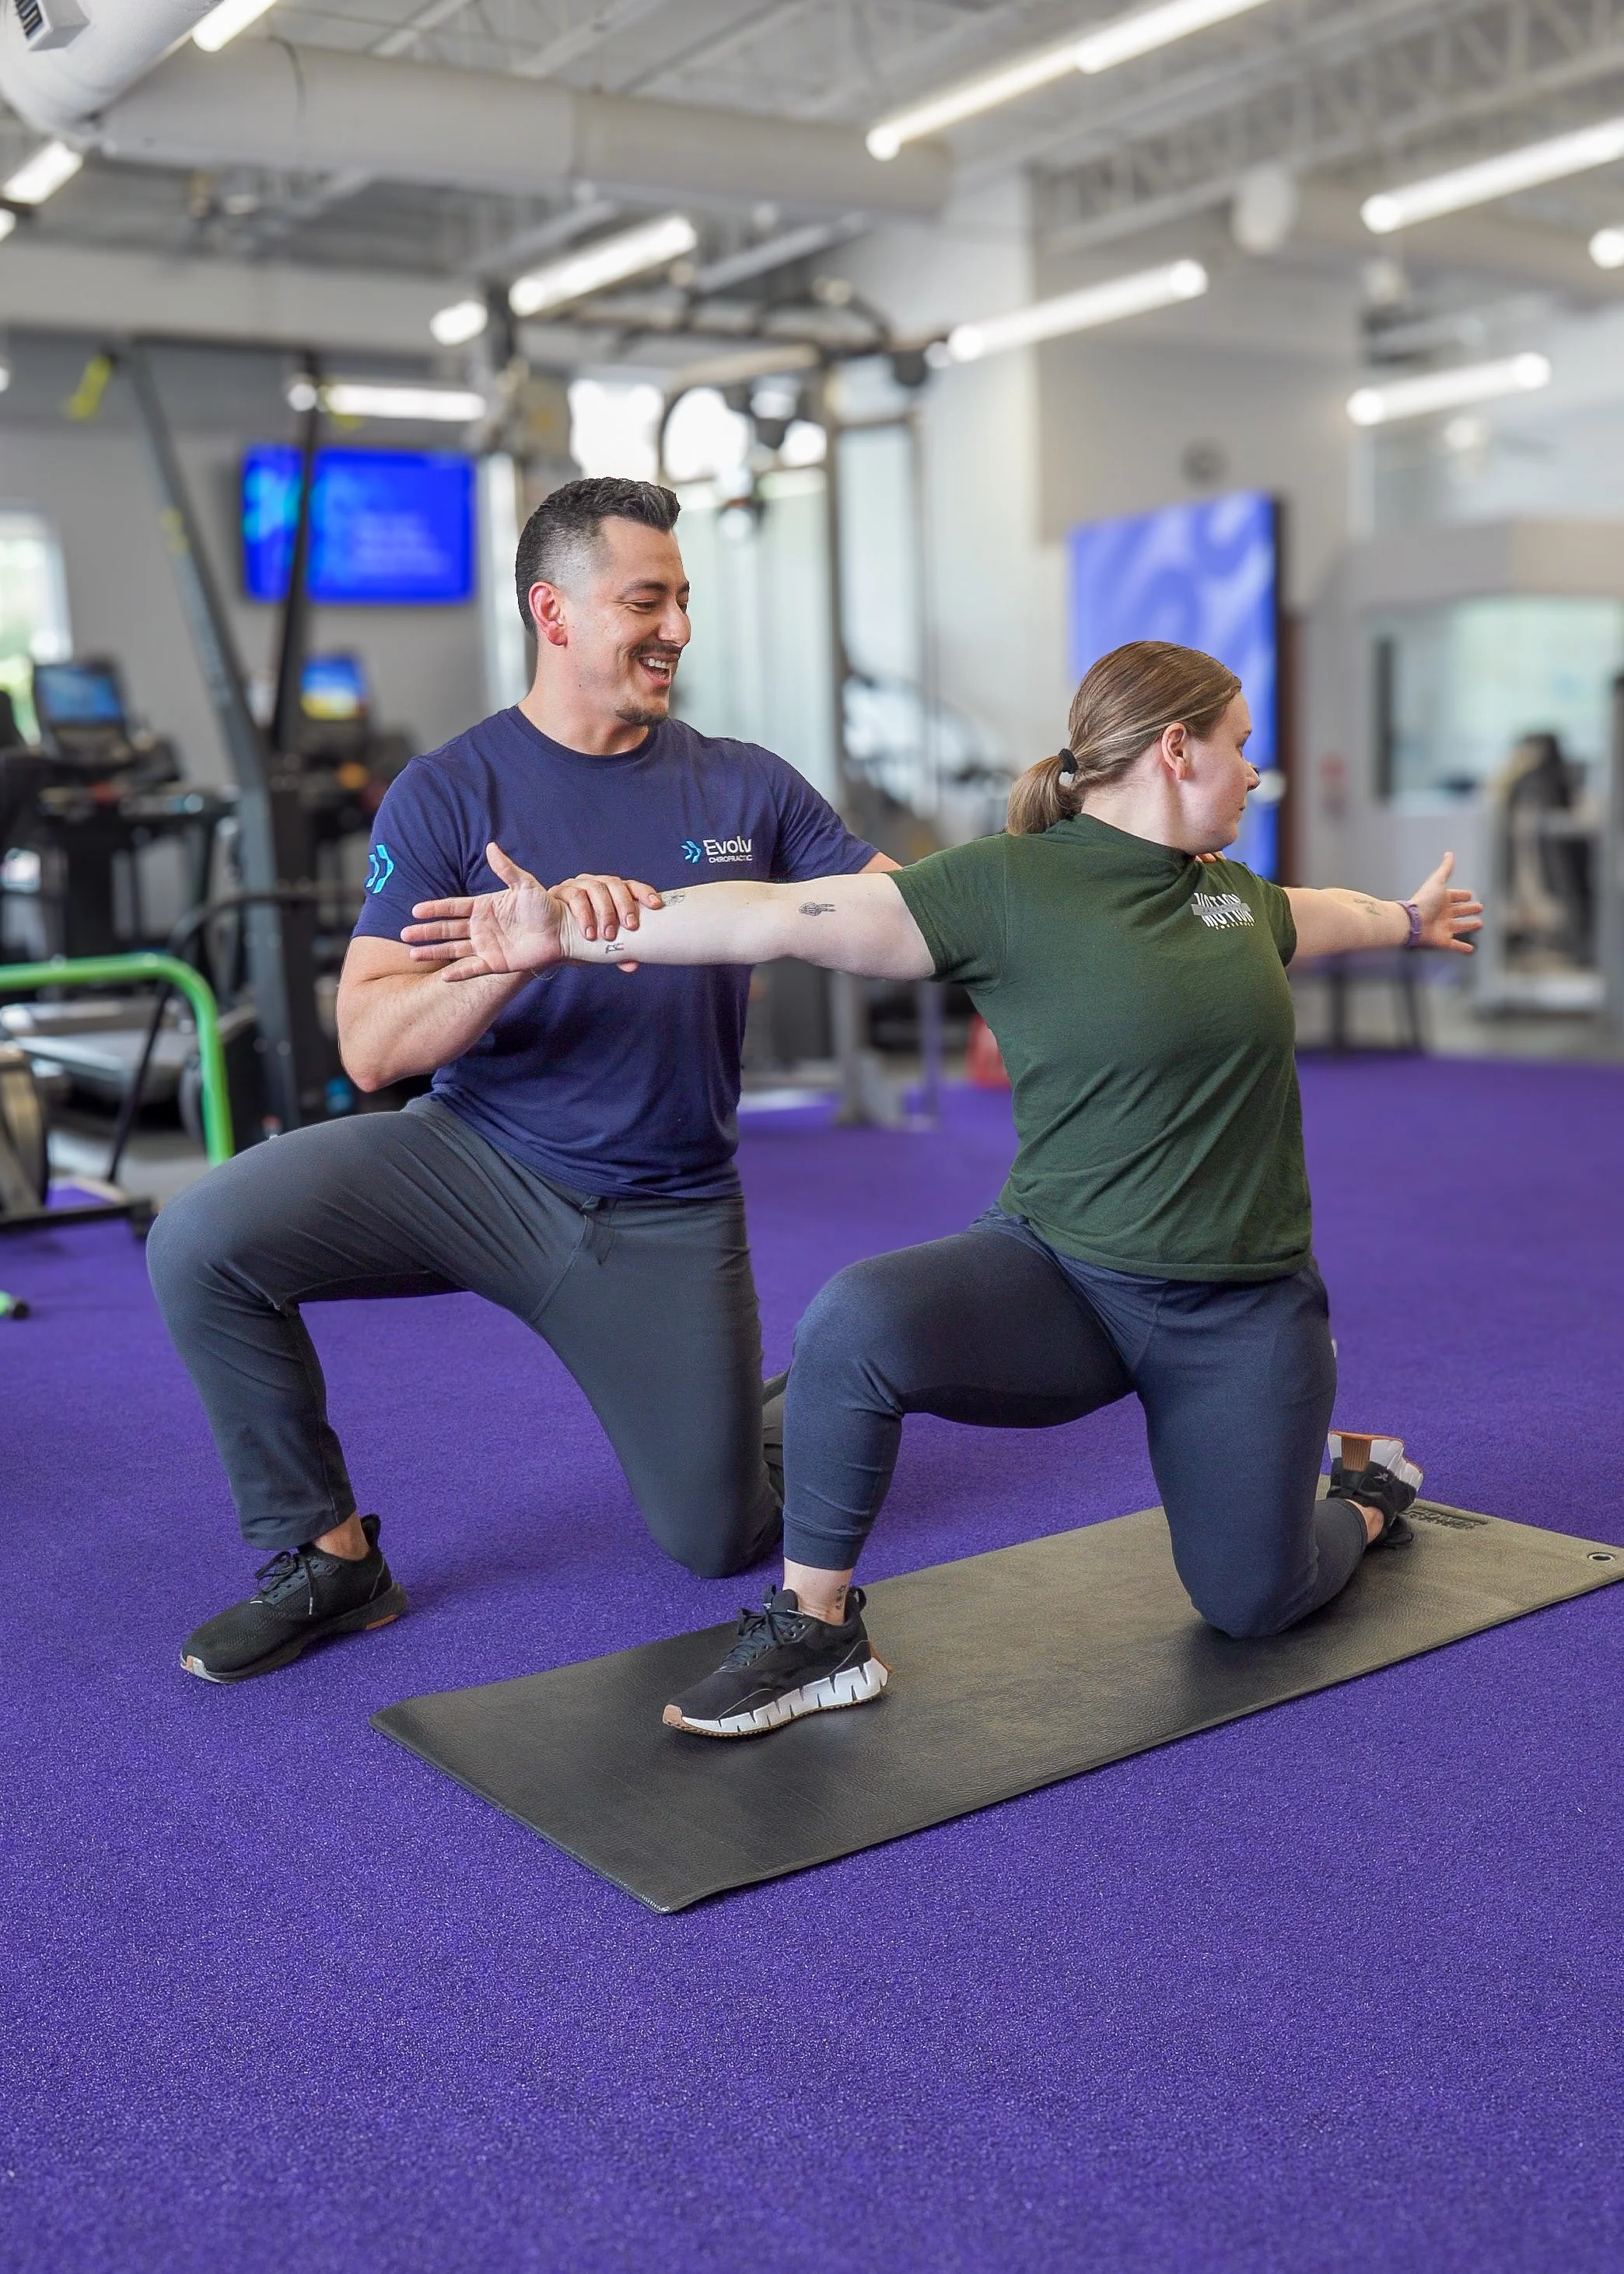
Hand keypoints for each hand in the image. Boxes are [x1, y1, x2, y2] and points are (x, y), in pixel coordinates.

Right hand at [401, 845, 662, 980]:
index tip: (415, 910)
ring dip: (434, 952)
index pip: (453, 907)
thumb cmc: (546, 906)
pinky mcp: (496, 963)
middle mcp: (481, 927)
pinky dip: (459, 973)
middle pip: (447, 929)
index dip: (434, 909)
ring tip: (413, 954)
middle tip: (404, 935)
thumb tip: (490, 847)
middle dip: (426, 932)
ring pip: (454, 949)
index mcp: (484, 907)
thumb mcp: (526, 885)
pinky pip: (473, 969)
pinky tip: (443, 977)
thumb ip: (507, 869)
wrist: (562, 931)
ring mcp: (487, 946)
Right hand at [546, 865, 664, 972]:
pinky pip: (574, 896)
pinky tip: (588, 932)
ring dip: (605, 912)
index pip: (631, 886)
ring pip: (596, 888)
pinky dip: (583, 914)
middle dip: (625, 904)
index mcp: (612, 892)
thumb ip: (618, 953)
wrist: (551, 943)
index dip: (645, 893)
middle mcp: (596, 884)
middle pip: (615, 884)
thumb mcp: (603, 947)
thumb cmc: (582, 940)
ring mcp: (578, 885)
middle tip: (631, 926)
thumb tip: (633, 965)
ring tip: (607, 935)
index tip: (656, 905)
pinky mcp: (560, 891)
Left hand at [1407, 850, 1481, 953]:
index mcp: (1442, 899)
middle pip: (1459, 911)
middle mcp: (1443, 913)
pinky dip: (1463, 948)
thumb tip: (1449, 854)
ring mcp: (1443, 927)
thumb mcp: (1437, 882)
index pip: (1455, 896)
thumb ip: (1445, 869)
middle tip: (1479, 907)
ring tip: (1479, 924)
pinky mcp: (1443, 941)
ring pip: (1460, 926)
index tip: (1470, 895)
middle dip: (1468, 909)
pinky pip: (1455, 945)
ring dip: (1469, 925)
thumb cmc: (1425, 901)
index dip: (1462, 896)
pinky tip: (1471, 949)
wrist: (1412, 921)